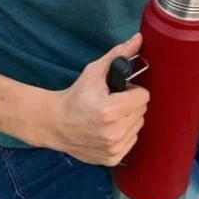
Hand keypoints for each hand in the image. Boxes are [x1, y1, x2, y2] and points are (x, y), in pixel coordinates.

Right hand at [44, 33, 149, 165]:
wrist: (55, 123)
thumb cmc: (76, 95)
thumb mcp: (94, 72)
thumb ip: (118, 55)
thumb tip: (138, 39)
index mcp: (110, 110)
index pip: (143, 97)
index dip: (133, 91)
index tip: (120, 91)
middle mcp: (113, 132)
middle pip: (142, 111)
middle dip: (131, 104)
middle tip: (114, 102)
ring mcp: (113, 148)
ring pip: (138, 126)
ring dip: (129, 119)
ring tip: (110, 115)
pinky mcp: (112, 159)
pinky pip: (132, 141)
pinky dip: (124, 134)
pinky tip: (109, 129)